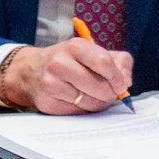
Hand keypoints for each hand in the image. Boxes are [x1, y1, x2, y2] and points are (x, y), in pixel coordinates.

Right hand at [0, 39, 133, 113]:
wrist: (32, 70)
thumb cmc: (70, 61)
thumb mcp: (94, 52)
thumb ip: (119, 62)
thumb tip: (126, 82)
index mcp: (76, 46)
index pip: (105, 63)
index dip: (117, 77)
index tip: (120, 84)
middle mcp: (60, 62)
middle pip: (100, 87)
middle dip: (109, 94)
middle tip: (106, 92)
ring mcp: (51, 82)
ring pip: (90, 103)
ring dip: (97, 103)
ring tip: (90, 94)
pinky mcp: (46, 101)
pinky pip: (77, 112)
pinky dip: (82, 109)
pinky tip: (75, 99)